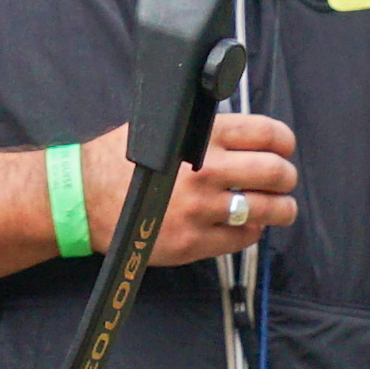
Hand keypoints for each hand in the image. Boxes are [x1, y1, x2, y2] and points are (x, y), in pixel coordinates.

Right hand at [122, 107, 302, 268]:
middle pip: (275, 172)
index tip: (284, 149)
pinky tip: (244, 225)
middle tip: (282, 181)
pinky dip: (252, 231)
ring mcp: (201, 209)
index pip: (266, 133)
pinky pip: (243, 238)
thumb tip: (246, 138)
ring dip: (281, 209)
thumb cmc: (120, 160)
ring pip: (267, 210)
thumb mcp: (162, 128)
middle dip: (285, 178)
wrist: (84, 197)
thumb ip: (203, 131)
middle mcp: (205, 171)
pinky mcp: (194, 241)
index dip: (284, 142)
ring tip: (279, 208)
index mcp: (200, 137)